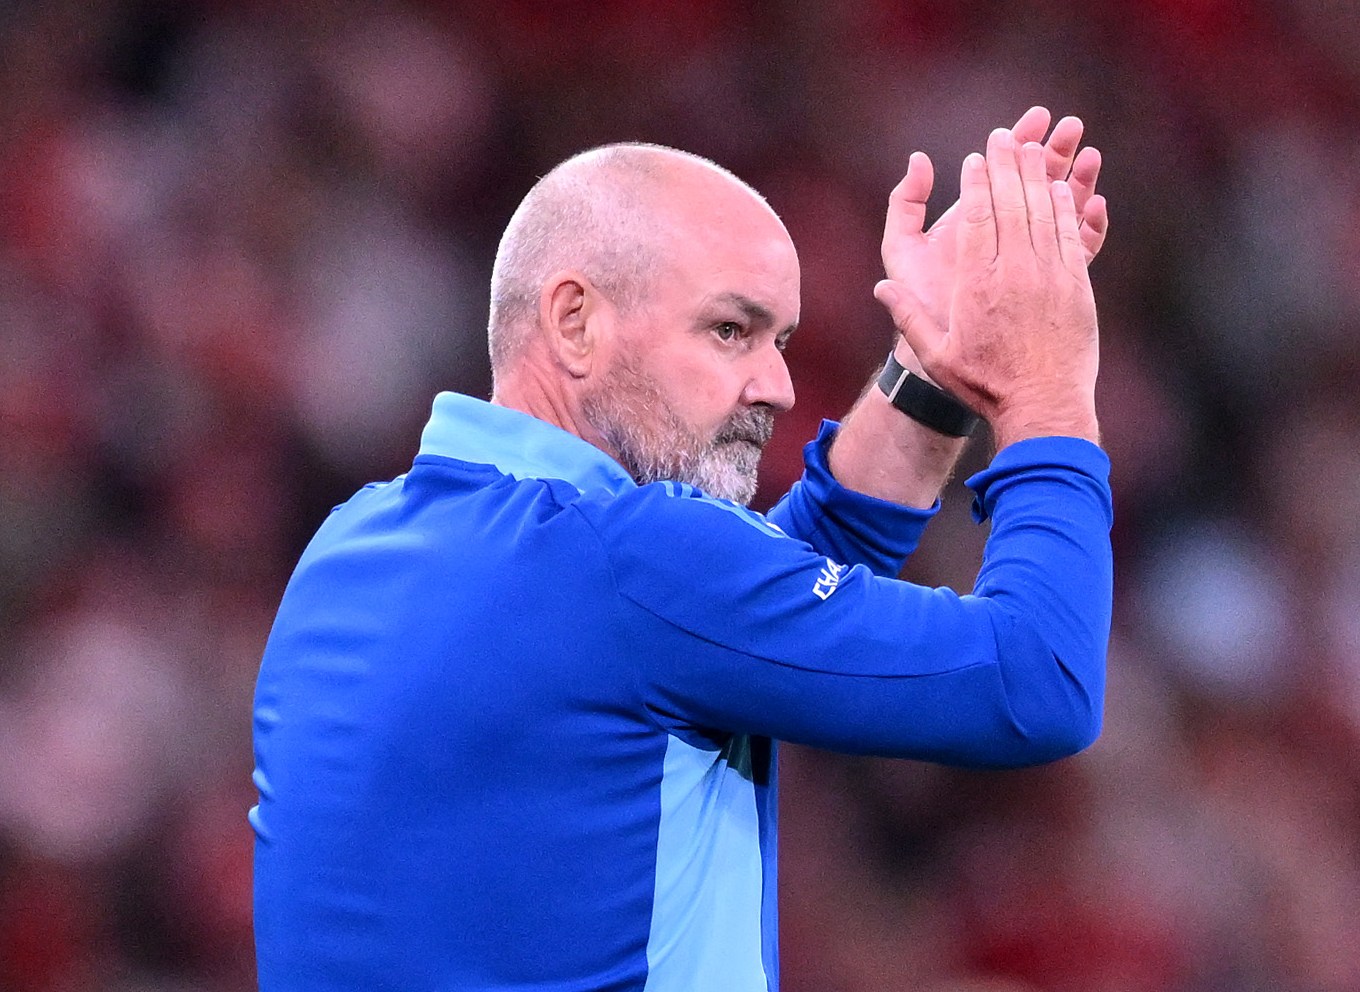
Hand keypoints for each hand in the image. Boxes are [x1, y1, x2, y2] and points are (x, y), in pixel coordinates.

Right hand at [876, 129, 1100, 448]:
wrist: (1043, 406)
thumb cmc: (985, 385)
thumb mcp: (936, 355)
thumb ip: (908, 318)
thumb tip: (881, 288)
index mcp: (977, 284)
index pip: (976, 218)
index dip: (977, 183)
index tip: (976, 159)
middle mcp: (1015, 272)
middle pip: (1012, 204)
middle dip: (1008, 165)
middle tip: (1005, 136)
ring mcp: (1050, 276)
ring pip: (1044, 213)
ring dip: (1039, 176)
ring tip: (1035, 146)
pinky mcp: (1078, 286)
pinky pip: (1071, 236)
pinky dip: (1067, 208)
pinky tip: (1063, 188)